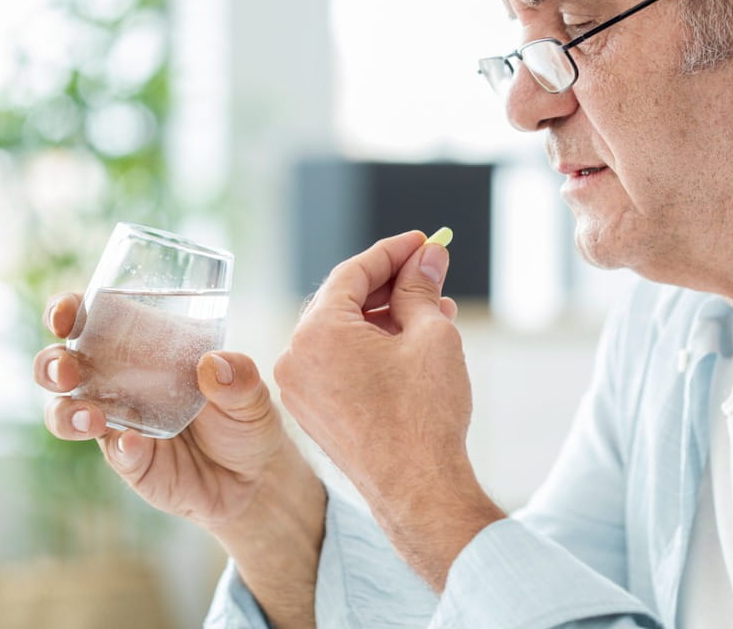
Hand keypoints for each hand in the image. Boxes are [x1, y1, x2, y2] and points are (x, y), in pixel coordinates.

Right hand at [34, 293, 289, 530]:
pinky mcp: (131, 461)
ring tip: (90, 418)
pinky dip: (120, 447)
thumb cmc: (245, 419)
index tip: (65, 315)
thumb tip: (215, 363)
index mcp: (145, 348)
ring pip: (69, 413)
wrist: (256, 478)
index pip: (94, 320)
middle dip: (53, 364)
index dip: (69, 311)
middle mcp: (121, 382)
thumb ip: (240, 377)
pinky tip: (133, 444)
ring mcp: (120, 423)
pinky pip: (114, 452)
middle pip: (64, 366)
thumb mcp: (252, 393)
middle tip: (67, 370)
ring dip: (67, 412)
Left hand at [274, 231, 503, 589]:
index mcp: (317, 332)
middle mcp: (296, 357)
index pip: (353, 272)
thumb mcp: (431, 335)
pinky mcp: (315, 412)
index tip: (424, 241)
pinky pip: (340, 363)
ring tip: (435, 309)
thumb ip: (421, 288)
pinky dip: (373, 347)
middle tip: (431, 271)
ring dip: (387, 317)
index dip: (393, 251)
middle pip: (344, 301)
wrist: (418, 490)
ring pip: (344, 333)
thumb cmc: (424, 414)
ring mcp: (301, 388)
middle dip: (392, 284)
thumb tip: (427, 258)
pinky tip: (411, 342)